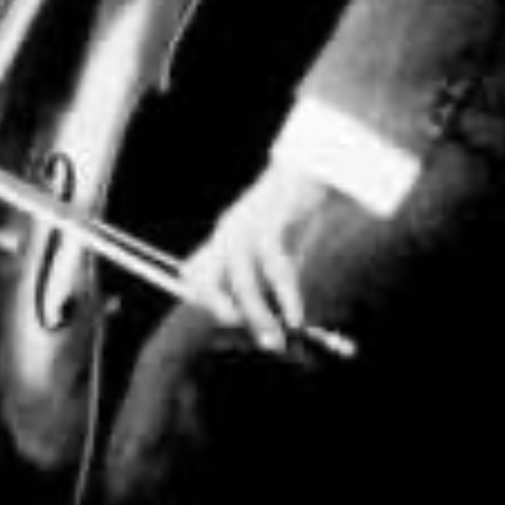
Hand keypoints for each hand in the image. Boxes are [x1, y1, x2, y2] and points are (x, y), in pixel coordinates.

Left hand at [179, 163, 336, 351]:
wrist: (312, 168)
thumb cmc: (294, 211)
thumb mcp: (278, 246)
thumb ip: (272, 279)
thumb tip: (285, 325)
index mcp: (223, 237)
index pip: (192, 273)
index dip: (202, 301)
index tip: (229, 324)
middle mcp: (227, 233)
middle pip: (206, 280)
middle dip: (222, 312)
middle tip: (250, 336)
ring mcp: (247, 227)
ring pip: (242, 282)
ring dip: (259, 316)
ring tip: (278, 337)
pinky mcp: (272, 223)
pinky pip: (275, 268)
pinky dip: (286, 297)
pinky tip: (296, 317)